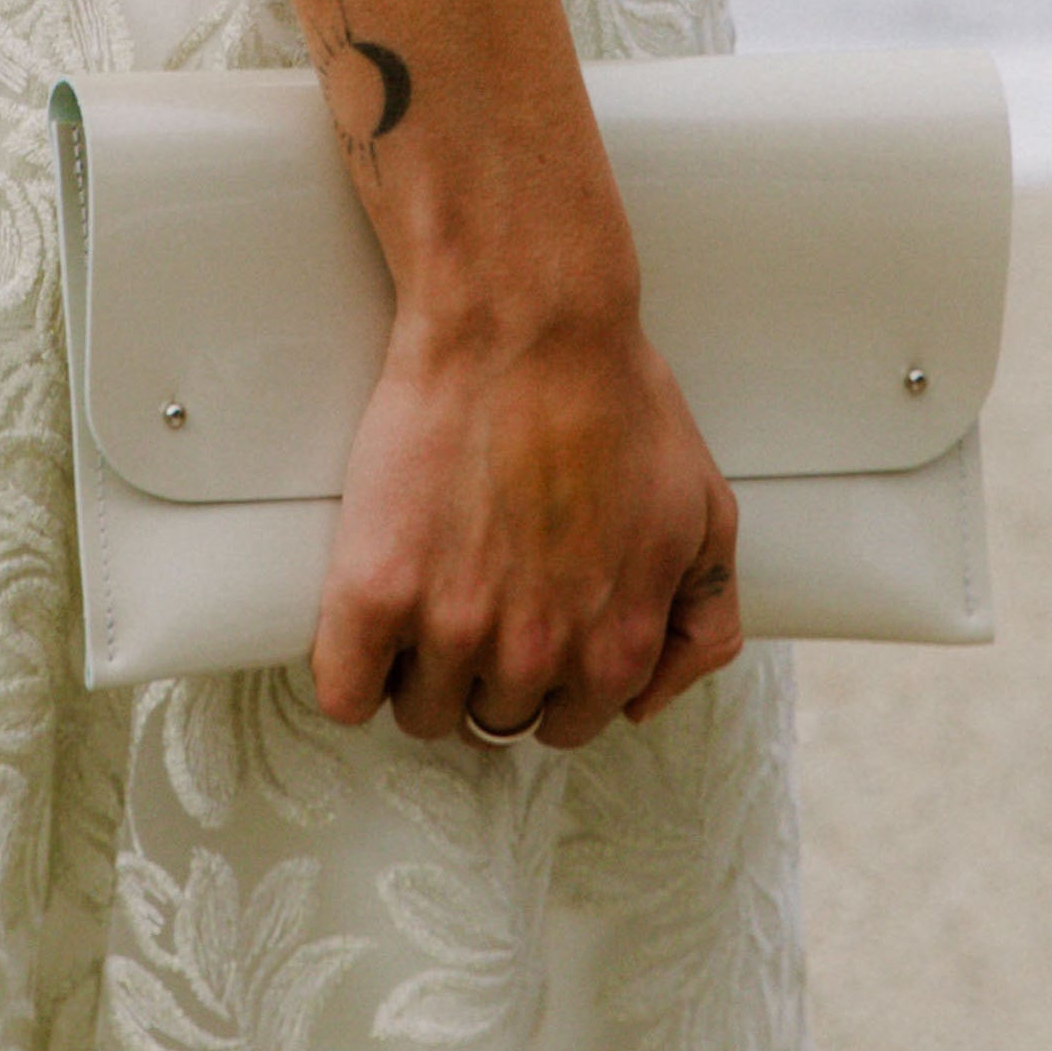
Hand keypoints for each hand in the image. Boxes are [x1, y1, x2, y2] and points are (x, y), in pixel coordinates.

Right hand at [308, 302, 742, 748]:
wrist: (525, 326)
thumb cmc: (614, 400)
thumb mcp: (706, 515)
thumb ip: (702, 622)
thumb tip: (649, 700)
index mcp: (617, 645)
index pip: (569, 724)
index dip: (546, 680)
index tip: (523, 633)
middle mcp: (538, 655)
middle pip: (493, 719)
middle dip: (485, 669)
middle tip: (474, 593)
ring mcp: (453, 629)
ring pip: (421, 710)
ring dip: (418, 667)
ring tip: (423, 591)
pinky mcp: (375, 596)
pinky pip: (346, 693)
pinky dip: (350, 672)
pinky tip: (368, 624)